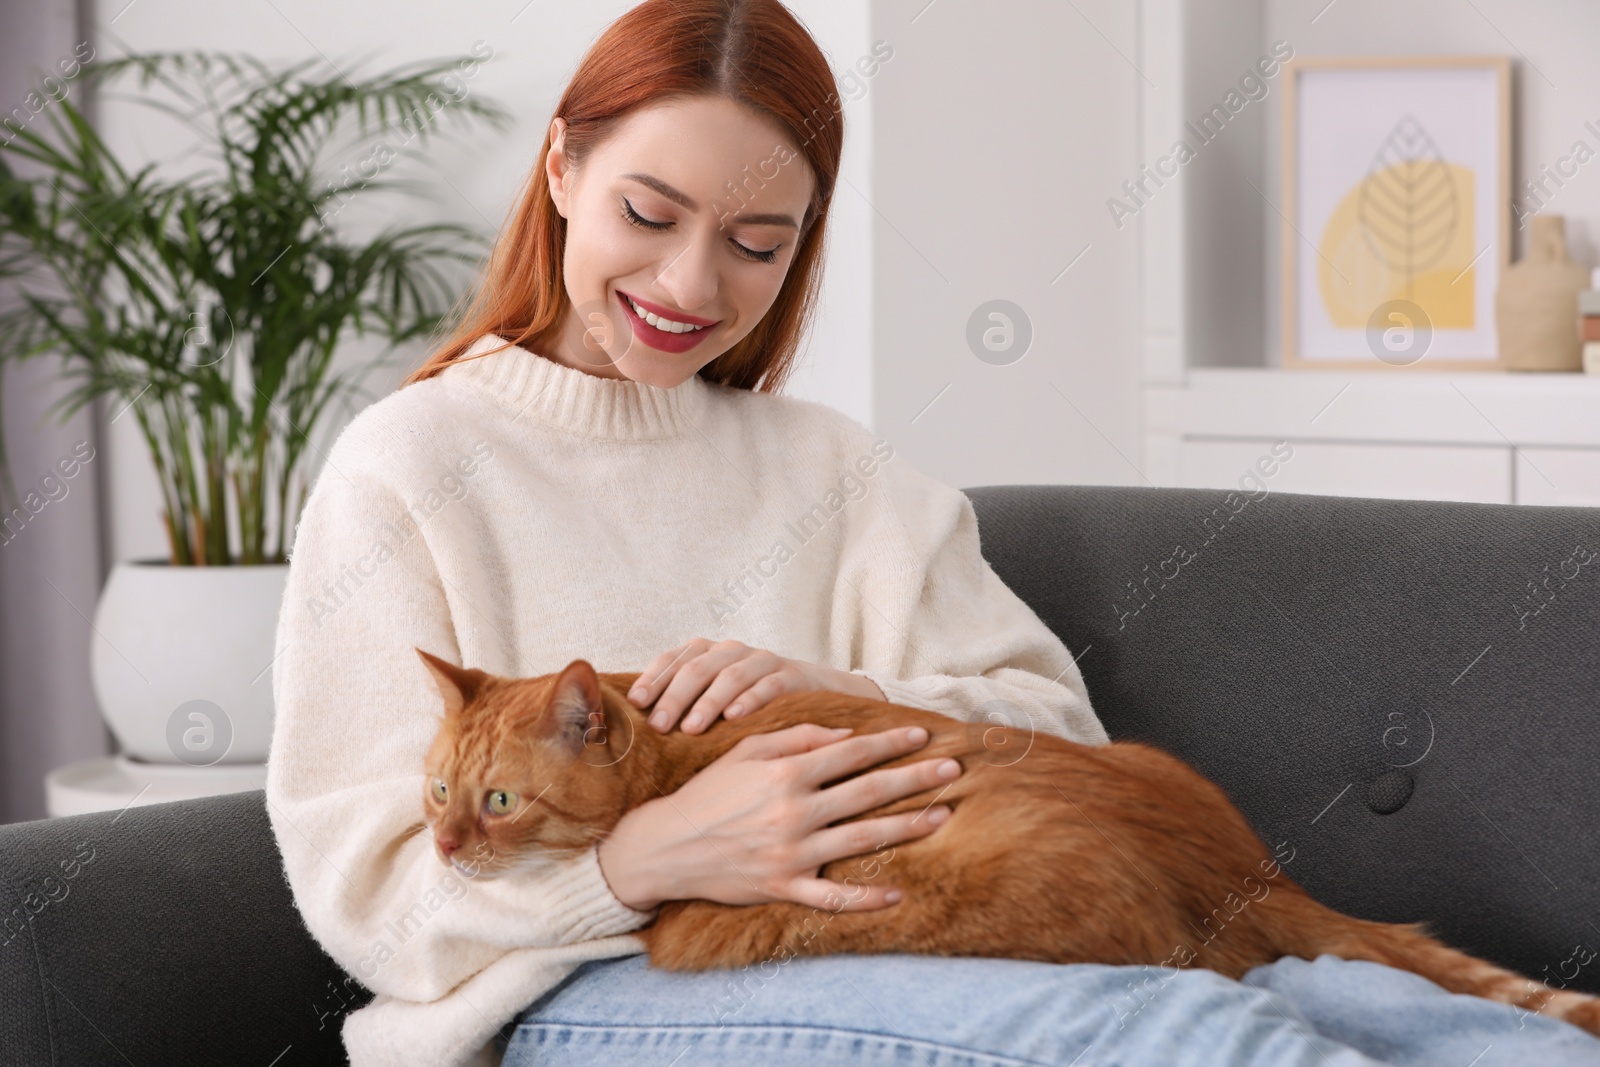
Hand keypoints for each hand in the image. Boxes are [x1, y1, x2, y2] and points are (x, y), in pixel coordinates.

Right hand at [596, 721, 959, 911]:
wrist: (667, 846)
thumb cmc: (709, 793)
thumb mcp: (746, 752)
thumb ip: (797, 739)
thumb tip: (846, 736)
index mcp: (786, 772)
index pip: (852, 753)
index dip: (890, 743)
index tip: (923, 737)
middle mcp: (794, 810)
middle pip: (869, 791)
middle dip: (915, 779)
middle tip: (954, 770)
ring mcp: (791, 852)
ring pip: (862, 837)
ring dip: (907, 826)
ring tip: (943, 817)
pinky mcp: (783, 886)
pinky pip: (833, 896)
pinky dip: (866, 897)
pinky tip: (897, 894)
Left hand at [627, 637, 885, 734]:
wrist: (817, 696)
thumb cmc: (753, 707)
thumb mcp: (718, 701)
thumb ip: (686, 705)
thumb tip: (643, 728)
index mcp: (710, 653)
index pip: (674, 658)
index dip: (654, 678)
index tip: (636, 704)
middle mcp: (734, 651)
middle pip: (698, 667)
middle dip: (675, 696)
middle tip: (659, 726)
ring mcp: (764, 660)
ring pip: (731, 675)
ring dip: (709, 702)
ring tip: (692, 728)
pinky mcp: (793, 675)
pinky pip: (769, 685)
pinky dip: (751, 700)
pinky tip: (735, 718)